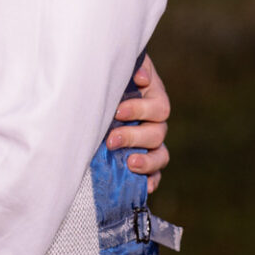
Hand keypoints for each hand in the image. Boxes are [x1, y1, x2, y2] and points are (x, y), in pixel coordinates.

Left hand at [107, 53, 169, 193]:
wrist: (93, 96)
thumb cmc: (106, 78)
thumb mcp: (119, 69)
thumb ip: (131, 68)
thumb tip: (141, 78)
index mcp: (153, 98)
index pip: (158, 108)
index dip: (140, 110)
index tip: (118, 111)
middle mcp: (155, 122)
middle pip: (157, 134)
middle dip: (134, 137)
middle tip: (111, 140)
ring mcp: (151, 144)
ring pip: (161, 156)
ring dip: (147, 162)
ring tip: (130, 164)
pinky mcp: (143, 163)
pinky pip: (155, 176)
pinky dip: (152, 181)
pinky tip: (143, 186)